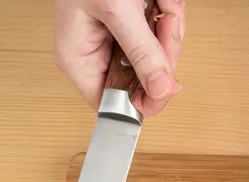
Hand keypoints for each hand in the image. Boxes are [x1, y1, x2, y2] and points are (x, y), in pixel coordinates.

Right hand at [54, 0, 184, 116]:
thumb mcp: (116, 11)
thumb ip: (141, 52)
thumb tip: (161, 90)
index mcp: (79, 59)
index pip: (113, 103)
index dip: (144, 101)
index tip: (168, 87)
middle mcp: (97, 53)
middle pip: (144, 80)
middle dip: (163, 51)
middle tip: (167, 24)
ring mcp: (116, 38)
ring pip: (159, 56)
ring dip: (169, 26)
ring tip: (161, 1)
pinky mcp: (133, 24)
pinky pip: (162, 32)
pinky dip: (168, 11)